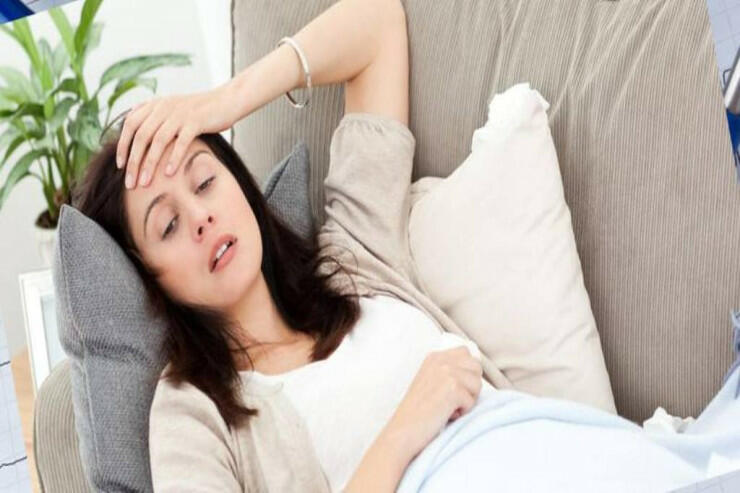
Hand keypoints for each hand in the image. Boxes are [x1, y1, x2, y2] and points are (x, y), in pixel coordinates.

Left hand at [116, 81, 242, 188]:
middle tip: (130, 182)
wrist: (226, 100)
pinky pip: (181, 142)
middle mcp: (164, 107)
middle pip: (141, 136)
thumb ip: (156, 119)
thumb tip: (138, 139)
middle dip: (133, 161)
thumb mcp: (173, 111)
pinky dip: (173, 158)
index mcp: (155, 105)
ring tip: (145, 183)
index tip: (121, 166)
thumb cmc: (200, 112)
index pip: (130, 124)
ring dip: (149, 164)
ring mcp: (179, 113)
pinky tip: (168, 174)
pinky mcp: (196, 121)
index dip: (122, 145)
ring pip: (158, 141)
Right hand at [382, 346, 482, 463]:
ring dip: (466, 400)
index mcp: (434, 357)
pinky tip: (444, 415)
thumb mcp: (430, 381)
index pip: (466, 353)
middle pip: (476, 366)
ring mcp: (447, 372)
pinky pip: (472, 402)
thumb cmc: (418, 412)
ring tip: (446, 407)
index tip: (453, 388)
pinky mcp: (453, 388)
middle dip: (470, 386)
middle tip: (450, 400)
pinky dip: (461, 413)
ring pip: (477, 384)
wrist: (403, 430)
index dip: (467, 372)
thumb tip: (475, 372)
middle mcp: (440, 360)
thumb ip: (448, 370)